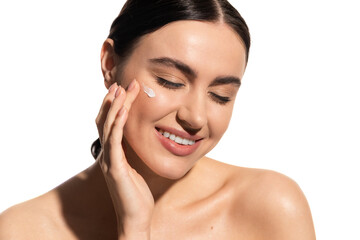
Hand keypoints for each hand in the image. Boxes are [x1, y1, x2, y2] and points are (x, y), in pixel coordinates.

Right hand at [95, 79, 153, 238]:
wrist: (135, 217)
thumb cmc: (136, 194)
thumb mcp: (135, 168)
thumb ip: (132, 154)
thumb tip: (136, 140)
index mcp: (113, 154)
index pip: (109, 125)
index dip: (114, 107)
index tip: (123, 90)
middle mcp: (107, 154)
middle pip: (106, 121)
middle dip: (114, 101)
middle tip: (123, 83)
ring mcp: (109, 160)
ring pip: (108, 127)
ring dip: (115, 107)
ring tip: (123, 90)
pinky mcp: (115, 168)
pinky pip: (115, 142)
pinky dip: (117, 124)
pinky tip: (123, 111)